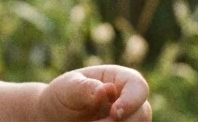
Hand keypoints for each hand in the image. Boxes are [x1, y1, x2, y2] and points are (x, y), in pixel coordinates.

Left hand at [36, 65, 151, 121]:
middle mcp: (128, 99)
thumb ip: (84, 87)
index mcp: (118, 79)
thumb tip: (107, 89)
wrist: (54, 117)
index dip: (131, 101)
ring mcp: (128, 118)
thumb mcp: (66, 88)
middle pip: (143, 113)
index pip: (138, 86)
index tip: (114, 114)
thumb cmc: (62, 97)